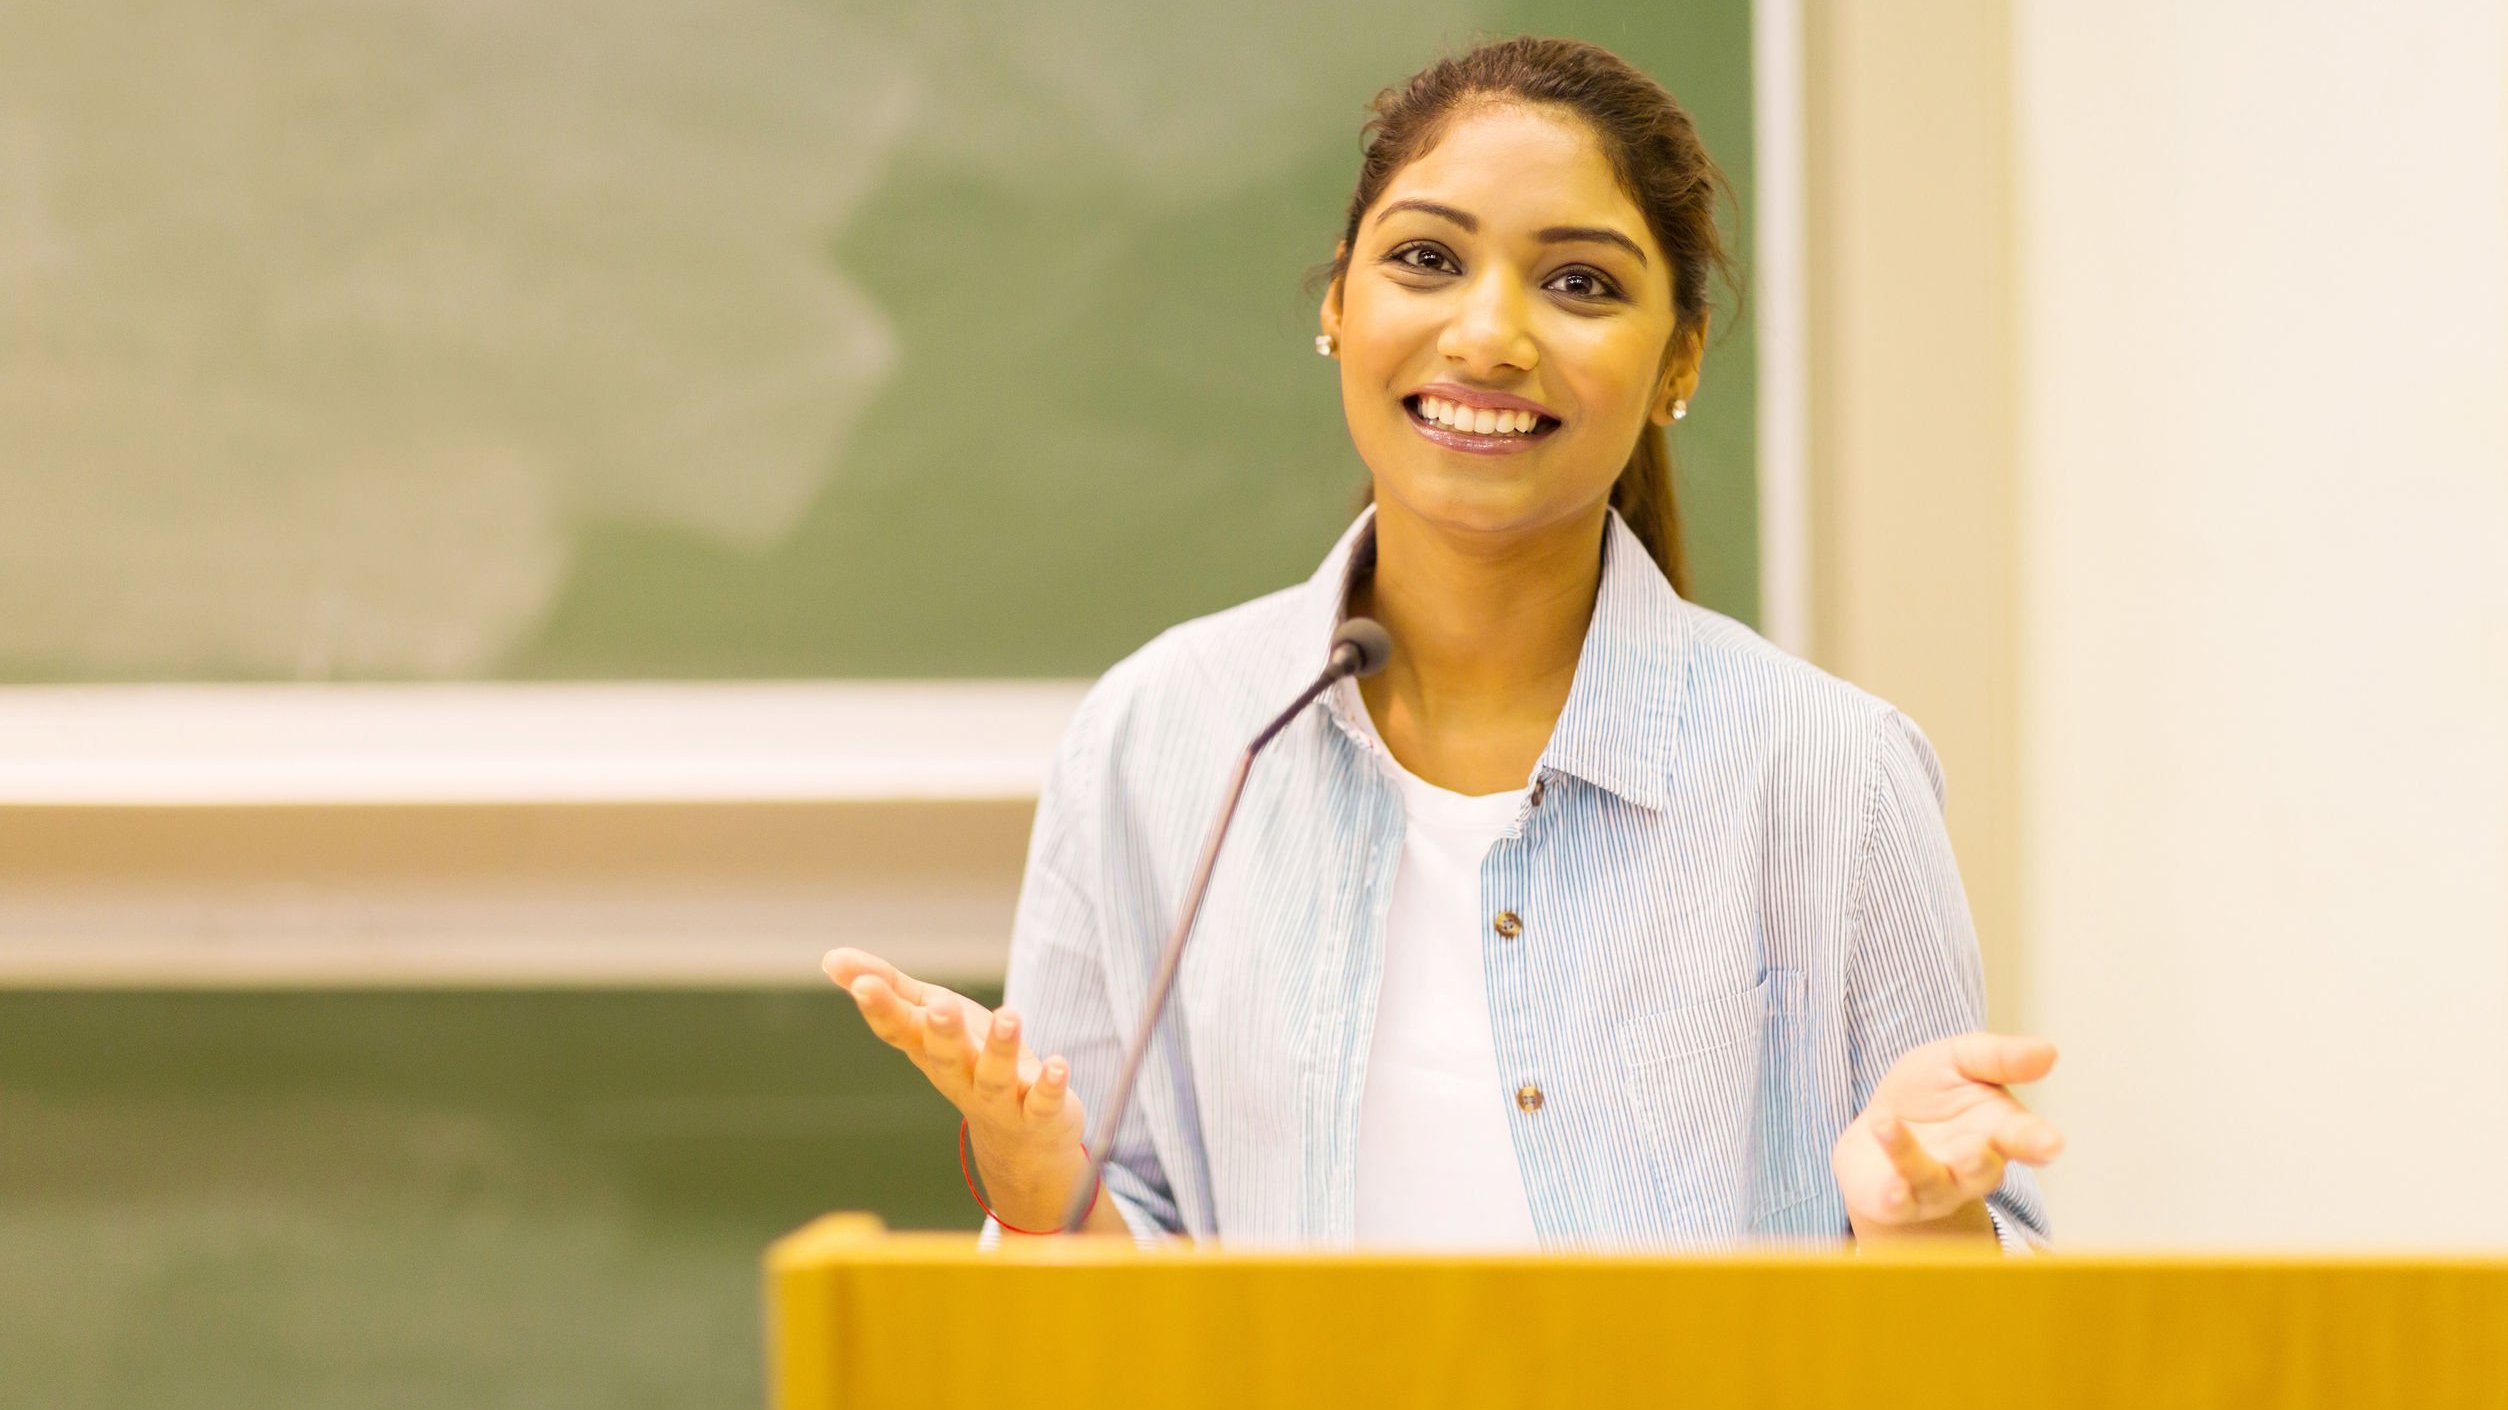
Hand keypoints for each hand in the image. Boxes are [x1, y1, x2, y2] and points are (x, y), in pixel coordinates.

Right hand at [822, 947, 1092, 1229]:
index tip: (862, 983)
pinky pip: (1043, 1103)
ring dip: (1000, 1049)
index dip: (880, 1009)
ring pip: (995, 1077)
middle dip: (942, 1032)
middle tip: (940, 1006)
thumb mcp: (932, 1021)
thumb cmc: (971, 1065)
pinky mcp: (1040, 1115)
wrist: (1021, 1147)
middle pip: (946, 1057)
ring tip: (1008, 1017)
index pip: (900, 1030)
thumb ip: (890, 988)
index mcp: (930, 1052)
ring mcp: (1000, 1101)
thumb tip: (830, 959)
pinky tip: (1059, 1065)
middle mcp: (960, 1078)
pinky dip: (1050, 1086)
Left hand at [1832, 1032, 2064, 1235]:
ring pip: (1934, 1182)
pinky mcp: (1897, 1202)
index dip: (2038, 1141)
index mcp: (1997, 1129)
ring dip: (1910, 1156)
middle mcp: (1972, 1166)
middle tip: (1973, 1148)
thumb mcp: (1957, 1060)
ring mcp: (1936, 1189)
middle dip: (1979, 1162)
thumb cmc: (1926, 1095)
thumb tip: (2048, 1051)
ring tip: (1887, 1123)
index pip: (2023, 1137)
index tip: (2052, 1144)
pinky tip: (1890, 1188)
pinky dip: (1894, 1198)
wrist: (1873, 1130)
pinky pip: (1899, 1205)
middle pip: (1983, 1170)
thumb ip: (1999, 1057)